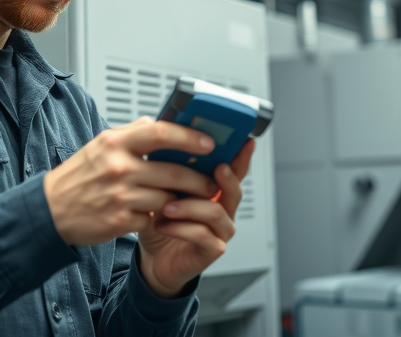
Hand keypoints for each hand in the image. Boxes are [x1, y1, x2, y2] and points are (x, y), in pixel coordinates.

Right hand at [43, 117, 218, 246]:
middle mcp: (118, 167)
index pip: (161, 133)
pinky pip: (153, 218)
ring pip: (167, 197)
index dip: (190, 137)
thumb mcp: (99, 146)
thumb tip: (158, 122)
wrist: (49, 210)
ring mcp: (120, 195)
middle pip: (173, 172)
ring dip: (178, 201)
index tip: (209, 144)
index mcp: (114, 143)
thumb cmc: (78, 177)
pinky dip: (156, 217)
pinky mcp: (120, 221)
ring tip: (182, 200)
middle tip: (209, 183)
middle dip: (198, 180)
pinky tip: (152, 215)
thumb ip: (131, 134)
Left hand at [137, 139, 254, 297]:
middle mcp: (224, 211)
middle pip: (234, 190)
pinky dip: (180, 228)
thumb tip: (165, 144)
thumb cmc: (162, 222)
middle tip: (216, 168)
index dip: (242, 157)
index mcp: (215, 193)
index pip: (234, 171)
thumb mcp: (164, 192)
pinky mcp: (213, 249)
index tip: (246, 141)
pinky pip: (202, 235)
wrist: (154, 258)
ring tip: (167, 206)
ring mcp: (221, 231)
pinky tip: (162, 225)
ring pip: (215, 212)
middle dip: (226, 178)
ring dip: (189, 206)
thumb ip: (171, 172)